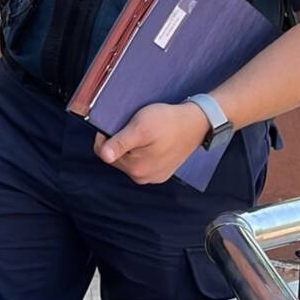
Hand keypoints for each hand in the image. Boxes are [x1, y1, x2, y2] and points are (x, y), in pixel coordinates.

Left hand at [94, 101, 211, 184]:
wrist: (196, 123)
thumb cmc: (168, 122)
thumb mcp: (140, 128)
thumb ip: (120, 143)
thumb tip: (104, 156)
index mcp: (136, 169)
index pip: (103, 153)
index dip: (106, 135)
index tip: (118, 123)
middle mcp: (143, 177)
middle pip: (116, 157)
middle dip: (120, 141)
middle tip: (134, 127)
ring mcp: (153, 176)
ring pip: (129, 158)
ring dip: (131, 145)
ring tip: (145, 133)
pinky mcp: (161, 171)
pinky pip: (143, 160)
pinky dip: (142, 149)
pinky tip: (152, 140)